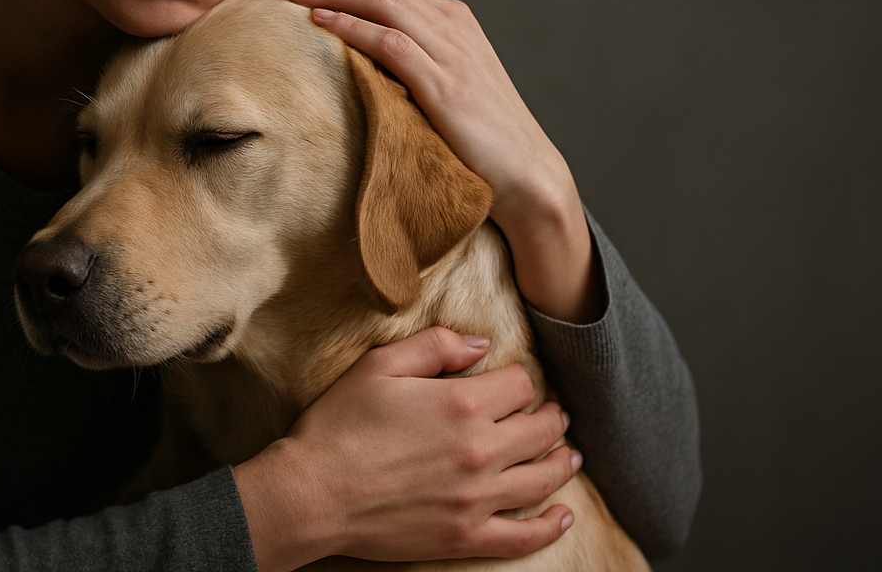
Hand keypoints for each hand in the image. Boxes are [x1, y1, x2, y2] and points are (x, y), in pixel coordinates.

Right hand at [233, 328, 578, 570]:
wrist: (312, 493)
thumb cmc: (339, 426)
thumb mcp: (379, 365)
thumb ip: (435, 346)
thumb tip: (481, 345)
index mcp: (463, 404)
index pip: (519, 384)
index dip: (517, 378)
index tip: (512, 381)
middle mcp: (481, 451)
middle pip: (540, 430)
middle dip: (551, 417)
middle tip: (555, 415)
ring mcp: (477, 499)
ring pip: (542, 479)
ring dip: (562, 463)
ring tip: (569, 455)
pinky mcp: (466, 537)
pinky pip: (524, 536)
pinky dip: (550, 526)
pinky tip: (563, 516)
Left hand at [283, 0, 601, 322]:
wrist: (526, 171)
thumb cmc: (480, 134)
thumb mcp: (447, 80)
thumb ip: (413, 57)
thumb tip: (356, 53)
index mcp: (454, 20)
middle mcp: (454, 26)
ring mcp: (452, 53)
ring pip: (383, 3)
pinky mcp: (445, 85)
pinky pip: (390, 43)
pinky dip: (353, 28)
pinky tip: (323, 24)